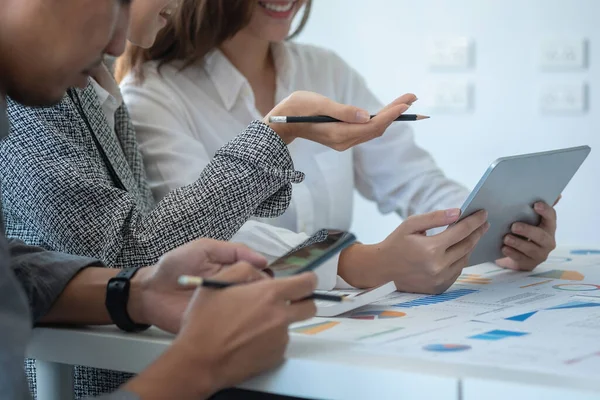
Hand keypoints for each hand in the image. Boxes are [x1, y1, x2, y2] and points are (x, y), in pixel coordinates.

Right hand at [124, 265, 317, 398]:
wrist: (200, 360)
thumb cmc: (205, 321)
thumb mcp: (217, 282)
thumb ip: (244, 269)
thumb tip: (260, 274)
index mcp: (269, 295)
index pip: (307, 283)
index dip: (308, 280)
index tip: (304, 281)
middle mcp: (280, 316)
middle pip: (310, 307)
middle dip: (302, 302)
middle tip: (284, 302)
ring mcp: (280, 339)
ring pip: (291, 325)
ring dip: (279, 322)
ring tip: (252, 325)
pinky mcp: (275, 357)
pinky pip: (279, 343)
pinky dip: (270, 340)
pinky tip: (249, 339)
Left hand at [128, 238, 267, 332]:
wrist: (150, 292)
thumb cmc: (175, 266)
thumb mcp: (204, 248)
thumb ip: (232, 250)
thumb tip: (264, 260)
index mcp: (233, 271)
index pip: (260, 274)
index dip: (265, 277)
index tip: (267, 280)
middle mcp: (234, 290)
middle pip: (259, 293)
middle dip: (262, 293)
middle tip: (258, 294)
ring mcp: (226, 308)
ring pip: (250, 310)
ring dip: (253, 308)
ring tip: (248, 305)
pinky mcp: (217, 325)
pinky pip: (234, 326)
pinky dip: (240, 324)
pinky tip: (240, 320)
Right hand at [263, 91, 415, 149]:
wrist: (282, 124)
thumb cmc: (296, 110)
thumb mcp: (317, 104)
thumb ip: (342, 111)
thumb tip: (366, 115)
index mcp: (338, 134)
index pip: (372, 125)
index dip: (391, 114)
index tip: (406, 102)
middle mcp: (344, 141)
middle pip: (377, 128)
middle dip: (396, 113)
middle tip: (413, 97)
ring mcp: (344, 141)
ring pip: (373, 130)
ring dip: (390, 116)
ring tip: (407, 100)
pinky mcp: (343, 137)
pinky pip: (367, 130)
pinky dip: (380, 120)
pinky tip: (390, 111)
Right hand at [339, 209, 488, 293]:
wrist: (380, 270)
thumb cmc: (395, 244)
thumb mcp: (411, 225)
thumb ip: (435, 217)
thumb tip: (458, 212)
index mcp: (431, 249)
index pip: (461, 231)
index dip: (474, 221)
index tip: (483, 213)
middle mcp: (438, 266)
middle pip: (467, 246)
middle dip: (477, 232)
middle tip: (483, 223)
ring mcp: (440, 279)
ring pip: (464, 259)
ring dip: (469, 246)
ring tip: (471, 235)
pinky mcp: (440, 288)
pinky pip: (457, 270)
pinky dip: (459, 259)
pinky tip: (457, 250)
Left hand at [496, 199, 558, 270]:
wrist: (515, 254)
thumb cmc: (523, 232)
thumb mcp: (527, 219)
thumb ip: (534, 207)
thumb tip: (554, 194)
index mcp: (548, 227)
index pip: (551, 217)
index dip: (545, 211)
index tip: (535, 204)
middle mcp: (548, 241)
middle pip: (541, 236)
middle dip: (528, 230)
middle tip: (513, 226)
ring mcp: (540, 254)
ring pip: (531, 249)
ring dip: (518, 243)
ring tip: (506, 238)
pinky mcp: (529, 264)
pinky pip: (521, 259)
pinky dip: (512, 253)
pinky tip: (504, 248)